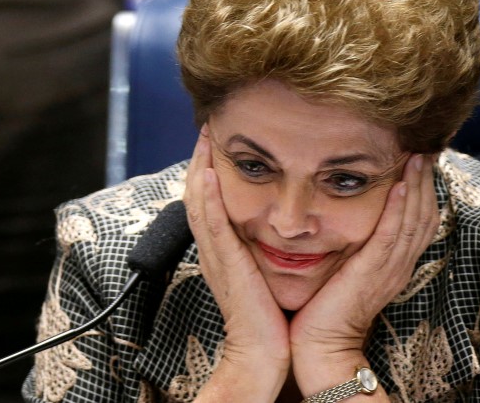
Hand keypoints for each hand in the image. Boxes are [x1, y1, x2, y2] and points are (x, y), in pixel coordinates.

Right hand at [184, 126, 289, 399]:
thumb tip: (282, 225)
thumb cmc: (268, 315)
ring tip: (206, 138)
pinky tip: (209, 173)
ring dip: (200, 167)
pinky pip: (212, 224)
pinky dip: (208, 196)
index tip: (218, 141)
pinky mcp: (226, 263)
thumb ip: (264, 246)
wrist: (262, 351)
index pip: (210, 200)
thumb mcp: (264, 271)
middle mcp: (215, 248)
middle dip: (200, 159)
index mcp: (224, 249)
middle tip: (208, 128)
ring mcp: (216, 255)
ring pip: (199, 202)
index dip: (209, 170)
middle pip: (197, 194)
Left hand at [289, 154, 439, 395]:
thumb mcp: (349, 273)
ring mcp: (389, 268)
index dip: (423, 191)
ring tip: (418, 157)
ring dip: (417, 186)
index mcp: (395, 265)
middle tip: (426, 149)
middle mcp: (399, 265)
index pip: (419, 222)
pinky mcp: (373, 271)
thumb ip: (357, 250)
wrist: (323, 347)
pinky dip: (399, 208)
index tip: (420, 162)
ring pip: (413, 220)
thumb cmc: (328, 310)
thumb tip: (350, 221)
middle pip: (424, 216)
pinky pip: (392, 234)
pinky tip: (401, 185)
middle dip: (426, 181)